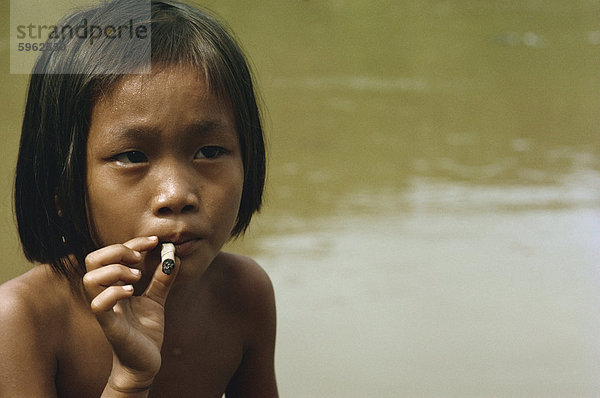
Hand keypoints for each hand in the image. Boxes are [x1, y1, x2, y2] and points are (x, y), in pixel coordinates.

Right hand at [83, 236, 179, 390]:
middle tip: (139, 258)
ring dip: (115, 271)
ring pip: (89, 279)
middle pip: (92, 260)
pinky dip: (114, 293)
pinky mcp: (109, 325)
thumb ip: (162, 279)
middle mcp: (105, 293)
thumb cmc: (145, 331)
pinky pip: (98, 305)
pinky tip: (132, 293)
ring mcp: (105, 309)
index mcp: (114, 284)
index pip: (112, 253)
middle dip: (117, 250)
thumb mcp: (157, 299)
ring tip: (137, 278)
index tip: (155, 241)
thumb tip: (174, 257)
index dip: (133, 242)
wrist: (145, 362)